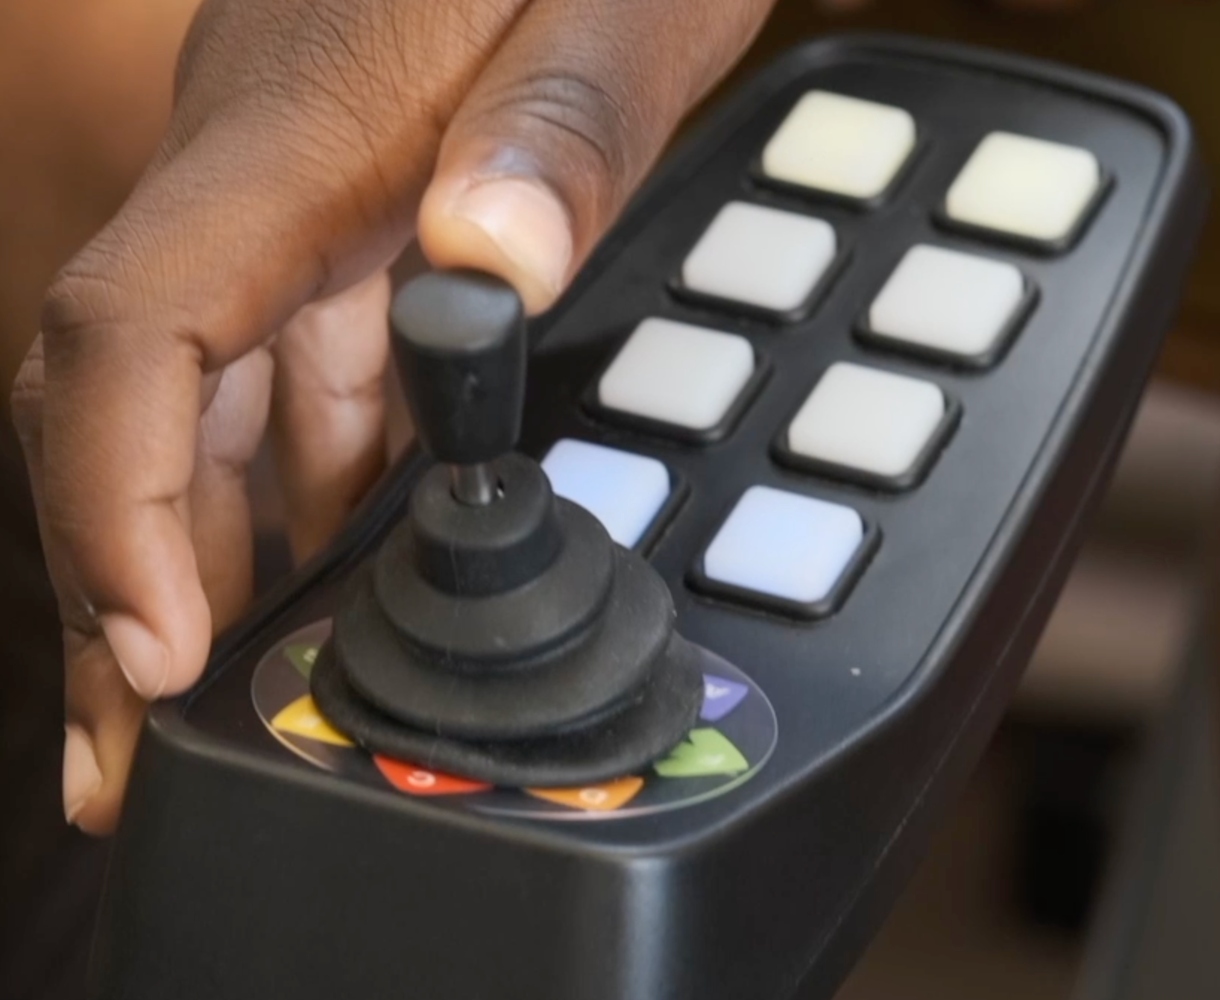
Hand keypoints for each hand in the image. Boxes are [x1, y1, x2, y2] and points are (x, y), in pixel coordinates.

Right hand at [10, 0, 774, 833]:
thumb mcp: (615, 2)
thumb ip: (559, 131)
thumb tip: (495, 267)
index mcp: (293, 132)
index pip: (134, 333)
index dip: (114, 505)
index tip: (155, 658)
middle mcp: (261, 183)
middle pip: (143, 411)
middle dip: (126, 595)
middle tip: (128, 768)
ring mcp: (297, 209)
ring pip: (215, 414)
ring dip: (201, 567)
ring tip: (203, 722)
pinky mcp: (351, 226)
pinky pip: (299, 383)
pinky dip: (297, 495)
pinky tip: (313, 587)